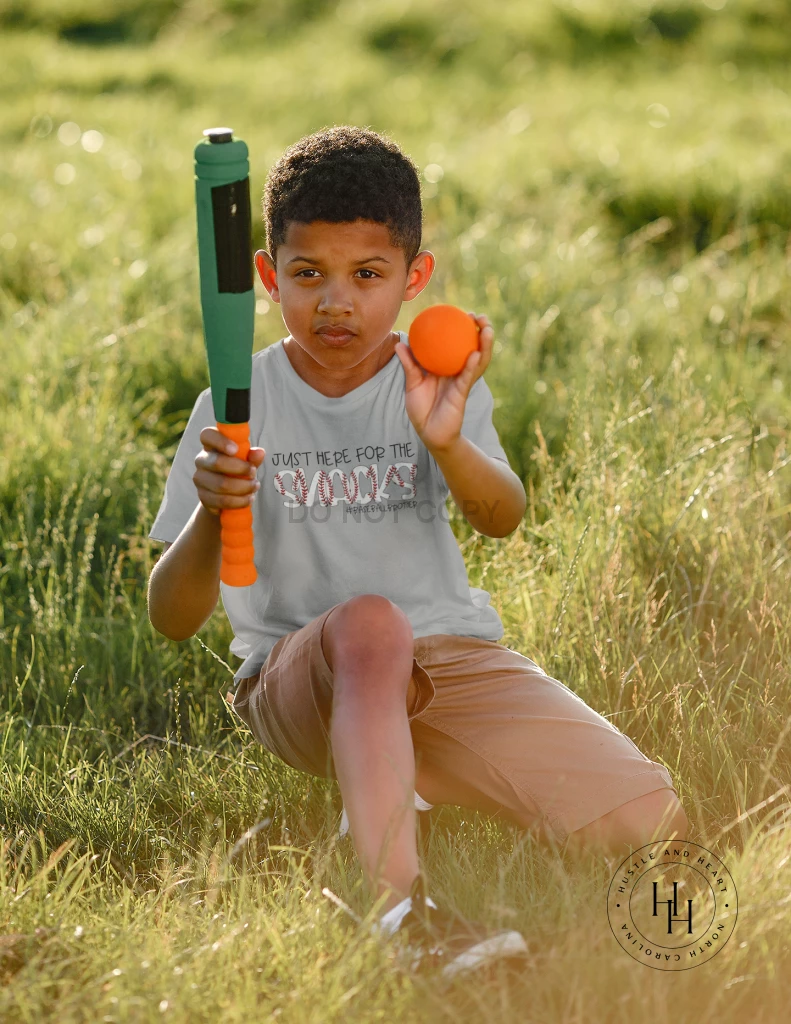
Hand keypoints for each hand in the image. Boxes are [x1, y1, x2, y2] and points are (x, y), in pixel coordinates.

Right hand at [194, 427, 265, 516]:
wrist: (226, 494)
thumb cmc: (237, 470)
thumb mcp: (247, 461)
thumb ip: (252, 456)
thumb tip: (259, 452)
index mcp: (211, 445)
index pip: (207, 435)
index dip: (220, 441)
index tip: (236, 449)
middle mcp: (202, 460)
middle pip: (216, 462)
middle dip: (240, 469)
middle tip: (254, 472)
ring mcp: (200, 479)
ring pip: (221, 484)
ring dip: (243, 487)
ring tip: (255, 487)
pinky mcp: (203, 496)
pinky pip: (221, 501)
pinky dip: (238, 501)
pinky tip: (248, 499)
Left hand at [394, 312, 493, 452]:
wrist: (428, 432)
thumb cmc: (422, 408)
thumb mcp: (413, 383)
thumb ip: (409, 364)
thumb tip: (399, 344)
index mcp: (448, 367)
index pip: (460, 344)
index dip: (465, 329)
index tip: (465, 313)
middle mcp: (458, 371)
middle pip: (475, 348)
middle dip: (482, 332)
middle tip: (480, 317)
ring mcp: (462, 382)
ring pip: (479, 360)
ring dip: (485, 345)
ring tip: (486, 329)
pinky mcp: (462, 393)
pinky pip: (468, 377)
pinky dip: (472, 365)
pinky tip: (475, 354)